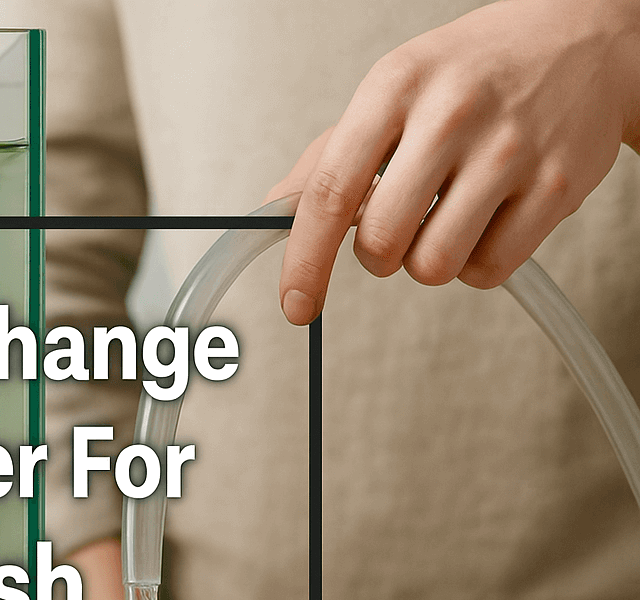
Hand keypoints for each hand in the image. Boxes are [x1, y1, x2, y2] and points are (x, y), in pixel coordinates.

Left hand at [268, 0, 639, 324]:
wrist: (583, 39)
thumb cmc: (474, 72)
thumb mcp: (392, 90)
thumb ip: (329, 157)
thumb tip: (273, 214)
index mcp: (395, 87)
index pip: (330, 192)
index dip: (305, 260)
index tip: (295, 303)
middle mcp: (452, 115)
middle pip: (380, 242)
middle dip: (376, 254)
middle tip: (398, 223)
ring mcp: (510, 151)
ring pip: (433, 266)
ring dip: (427, 260)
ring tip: (446, 216)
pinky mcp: (558, 186)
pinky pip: (489, 270)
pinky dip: (477, 262)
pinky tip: (487, 219)